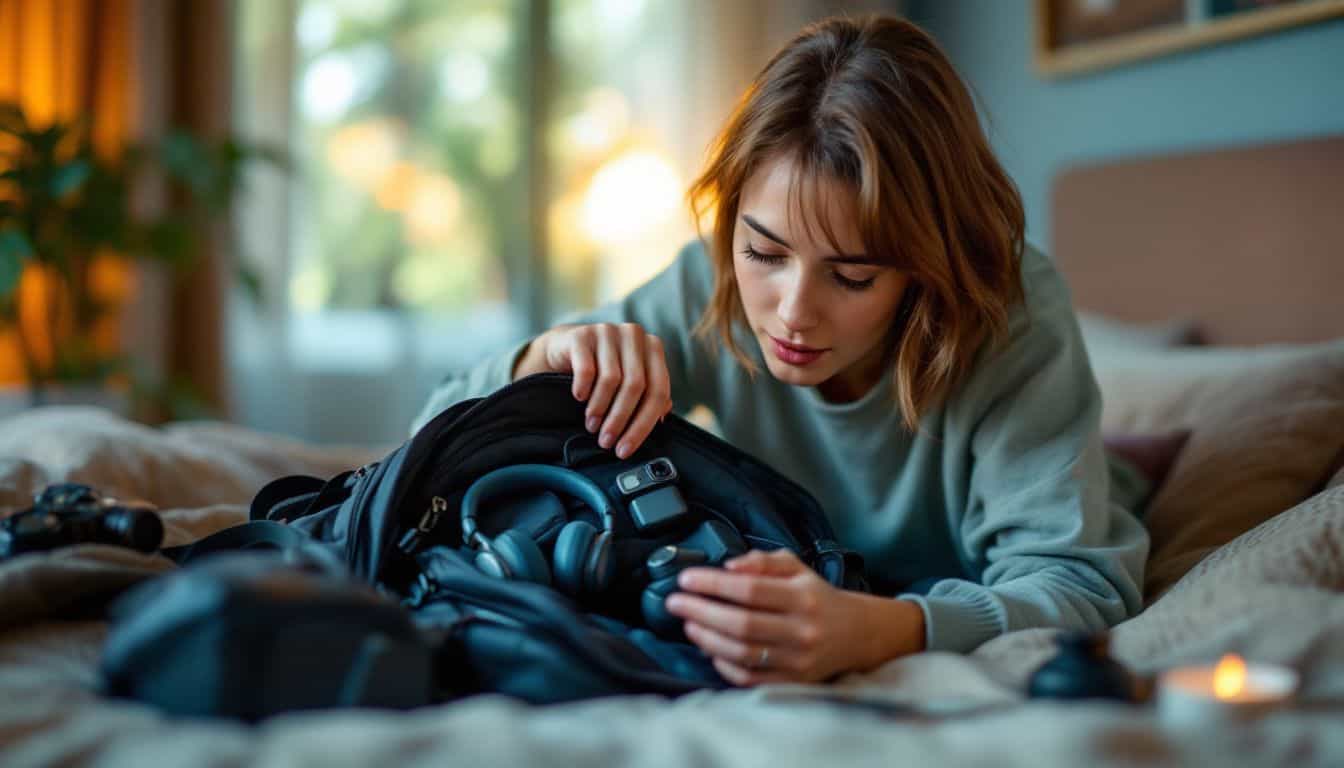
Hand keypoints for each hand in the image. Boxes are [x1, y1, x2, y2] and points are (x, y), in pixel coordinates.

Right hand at [513, 322, 672, 458]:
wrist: (567, 348)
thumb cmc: (604, 371)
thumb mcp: (630, 381)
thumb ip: (649, 396)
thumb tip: (662, 419)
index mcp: (653, 348)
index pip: (658, 390)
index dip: (644, 424)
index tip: (627, 449)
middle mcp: (634, 335)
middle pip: (635, 386)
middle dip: (620, 420)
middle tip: (607, 442)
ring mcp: (608, 331)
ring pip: (611, 379)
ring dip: (600, 409)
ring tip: (592, 426)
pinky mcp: (583, 334)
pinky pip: (586, 369)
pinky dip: (584, 389)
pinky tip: (580, 399)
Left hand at [665, 549, 924, 685]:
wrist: (856, 633)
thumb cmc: (817, 596)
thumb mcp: (796, 567)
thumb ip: (762, 562)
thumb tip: (728, 567)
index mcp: (802, 596)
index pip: (749, 590)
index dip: (712, 584)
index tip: (686, 579)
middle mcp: (801, 630)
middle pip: (740, 624)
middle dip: (700, 611)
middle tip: (674, 602)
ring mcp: (797, 660)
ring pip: (741, 653)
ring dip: (707, 638)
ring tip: (688, 623)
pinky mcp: (793, 682)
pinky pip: (750, 678)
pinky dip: (725, 666)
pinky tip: (710, 650)